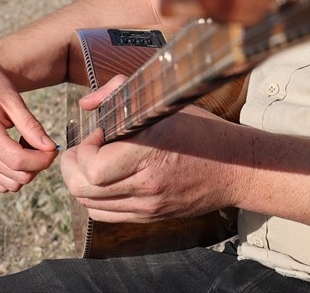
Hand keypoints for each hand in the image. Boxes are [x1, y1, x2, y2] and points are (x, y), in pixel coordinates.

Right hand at [0, 47, 59, 192]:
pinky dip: (15, 174)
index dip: (43, 159)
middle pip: (18, 177)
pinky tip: (19, 151)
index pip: (20, 162)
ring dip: (27, 170)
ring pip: (11, 185)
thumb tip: (50, 147)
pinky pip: (1, 183)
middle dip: (38, 164)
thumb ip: (31, 126)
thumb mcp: (13, 99)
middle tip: (44, 142)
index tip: (54, 146)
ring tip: (29, 144)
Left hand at [59, 76, 244, 222]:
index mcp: (150, 154)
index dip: (84, 149)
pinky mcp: (150, 217)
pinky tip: (104, 179)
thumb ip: (118, 93)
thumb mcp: (163, 102)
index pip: (94, 168)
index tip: (97, 132)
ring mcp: (148, 206)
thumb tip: (85, 104)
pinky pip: (106, 215)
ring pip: (89, 205)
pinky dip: (94, 198)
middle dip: (73, 166)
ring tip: (91, 162)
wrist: (236, 168)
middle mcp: (147, 185)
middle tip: (82, 148)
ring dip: (81, 182)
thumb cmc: (201, 130)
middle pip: (84, 190)